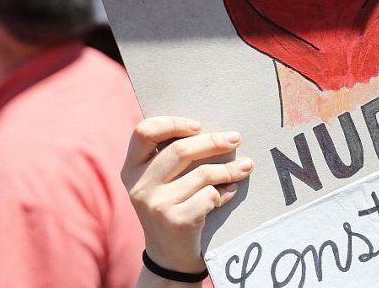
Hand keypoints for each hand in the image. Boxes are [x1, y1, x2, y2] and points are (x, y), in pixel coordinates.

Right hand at [121, 117, 252, 278]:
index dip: (172, 123)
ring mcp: (156, 205)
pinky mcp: (176, 221)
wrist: (169, 255)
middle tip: (235, 138)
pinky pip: (210, 195)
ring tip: (246, 166)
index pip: (144, 131)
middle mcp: (139, 186)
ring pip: (203, 174)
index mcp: (132, 169)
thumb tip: (215, 129)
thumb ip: (171, 156)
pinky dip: (225, 193)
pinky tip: (229, 193)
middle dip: (213, 141)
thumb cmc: (171, 205)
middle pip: (181, 149)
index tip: (198, 126)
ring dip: (229, 169)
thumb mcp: (160, 181)